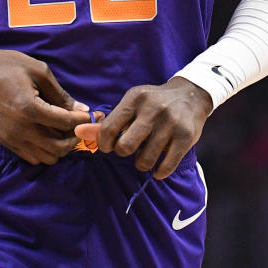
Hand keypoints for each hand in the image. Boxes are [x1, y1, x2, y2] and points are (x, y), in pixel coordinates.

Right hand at [0, 43, 92, 165]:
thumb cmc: (8, 66)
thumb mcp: (39, 71)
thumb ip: (61, 94)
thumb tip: (83, 110)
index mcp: (28, 108)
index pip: (65, 123)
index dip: (82, 120)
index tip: (90, 114)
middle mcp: (19, 129)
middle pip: (59, 148)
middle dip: (74, 138)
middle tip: (78, 125)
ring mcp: (11, 138)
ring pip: (47, 158)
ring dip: (60, 146)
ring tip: (63, 129)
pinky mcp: (6, 141)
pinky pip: (33, 157)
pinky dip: (45, 150)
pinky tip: (47, 132)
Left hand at [75, 77, 211, 178]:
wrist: (191, 95)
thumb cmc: (152, 103)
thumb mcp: (130, 105)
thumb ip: (105, 122)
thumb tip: (76, 132)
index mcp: (135, 99)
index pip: (109, 129)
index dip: (104, 144)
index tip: (109, 146)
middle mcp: (153, 109)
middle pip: (125, 147)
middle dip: (123, 153)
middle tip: (129, 149)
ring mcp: (170, 123)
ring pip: (145, 159)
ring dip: (142, 164)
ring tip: (145, 156)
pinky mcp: (185, 137)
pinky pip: (166, 166)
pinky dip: (159, 172)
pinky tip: (158, 167)